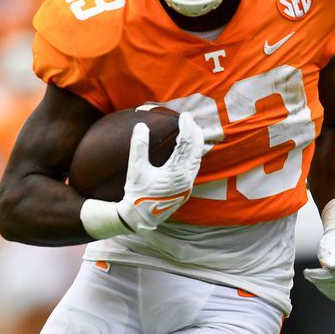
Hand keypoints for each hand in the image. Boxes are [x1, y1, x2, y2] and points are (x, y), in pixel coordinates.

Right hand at [117, 112, 204, 231]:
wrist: (140, 218)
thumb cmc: (136, 193)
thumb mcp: (135, 169)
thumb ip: (139, 146)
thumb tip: (141, 125)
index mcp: (175, 172)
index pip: (185, 143)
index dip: (186, 126)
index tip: (184, 115)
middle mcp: (186, 179)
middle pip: (197, 149)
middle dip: (195, 132)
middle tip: (190, 119)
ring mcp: (188, 185)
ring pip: (198, 159)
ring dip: (197, 143)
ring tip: (194, 130)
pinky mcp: (186, 190)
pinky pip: (195, 168)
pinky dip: (196, 155)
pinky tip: (193, 150)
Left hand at [304, 229, 334, 303]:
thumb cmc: (334, 241)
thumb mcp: (328, 242)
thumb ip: (328, 253)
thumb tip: (330, 266)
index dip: (321, 276)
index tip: (307, 273)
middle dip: (320, 282)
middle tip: (308, 276)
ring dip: (324, 288)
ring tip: (314, 279)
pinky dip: (330, 294)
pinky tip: (322, 286)